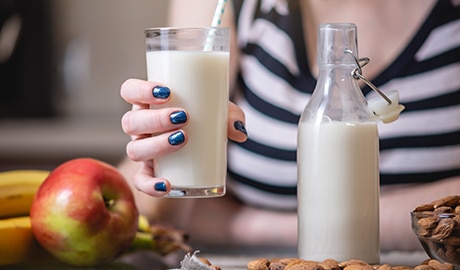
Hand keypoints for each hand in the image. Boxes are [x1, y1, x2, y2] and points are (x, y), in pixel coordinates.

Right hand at [120, 78, 246, 196]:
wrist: (199, 157)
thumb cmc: (204, 124)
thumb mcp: (217, 114)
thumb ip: (230, 116)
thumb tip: (239, 131)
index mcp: (149, 105)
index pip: (130, 91)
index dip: (140, 90)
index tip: (166, 91)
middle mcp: (140, 127)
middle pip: (131, 121)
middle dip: (155, 119)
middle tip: (183, 117)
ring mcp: (142, 151)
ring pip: (134, 149)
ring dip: (156, 145)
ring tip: (183, 139)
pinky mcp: (149, 175)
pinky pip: (141, 182)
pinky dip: (151, 186)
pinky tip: (167, 185)